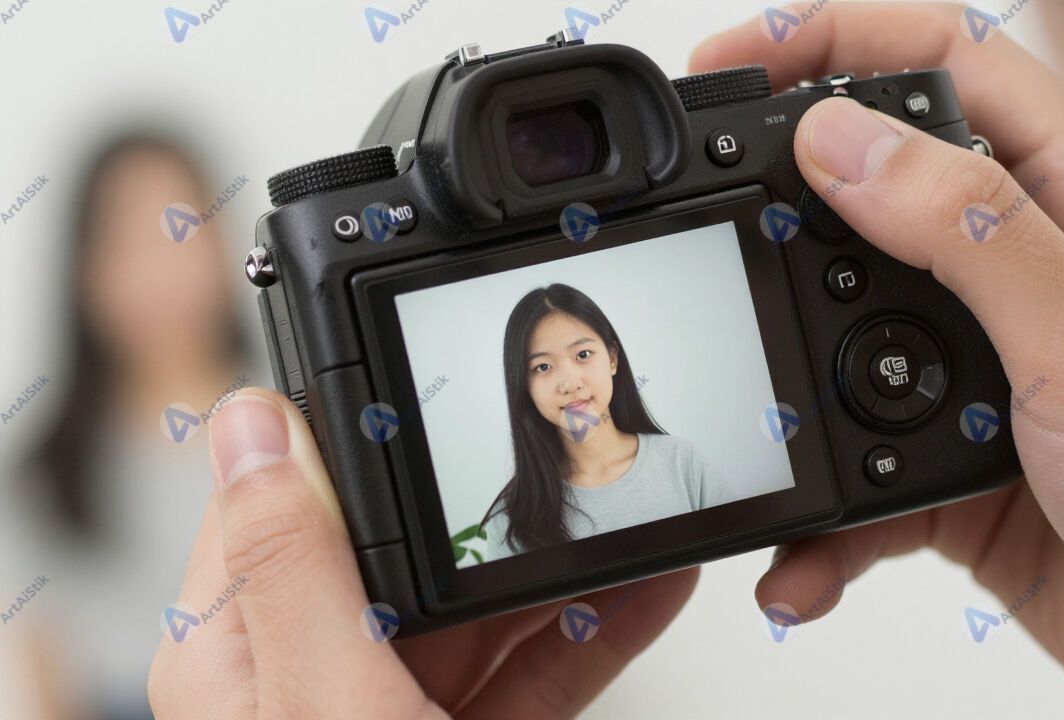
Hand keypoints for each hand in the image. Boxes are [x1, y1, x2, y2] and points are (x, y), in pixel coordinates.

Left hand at [147, 389, 697, 718]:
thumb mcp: (324, 708)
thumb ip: (295, 569)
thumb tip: (252, 426)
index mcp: (241, 653)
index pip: (286, 501)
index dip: (356, 437)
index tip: (428, 386)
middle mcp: (313, 678)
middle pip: (409, 554)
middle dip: (494, 507)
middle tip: (567, 456)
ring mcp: (396, 713)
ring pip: (485, 613)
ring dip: (563, 566)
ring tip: (630, 519)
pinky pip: (536, 672)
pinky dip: (596, 633)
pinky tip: (647, 592)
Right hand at [693, 4, 1063, 717]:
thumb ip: (963, 229)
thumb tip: (839, 141)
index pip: (948, 63)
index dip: (839, 40)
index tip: (740, 64)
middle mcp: (1021, 265)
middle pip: (872, 185)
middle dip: (780, 206)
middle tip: (711, 225)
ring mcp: (980, 358)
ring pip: (842, 329)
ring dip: (790, 382)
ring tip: (762, 414)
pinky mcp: (949, 448)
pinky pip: (853, 455)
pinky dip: (821, 509)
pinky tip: (811, 547)